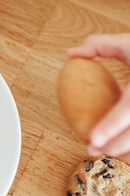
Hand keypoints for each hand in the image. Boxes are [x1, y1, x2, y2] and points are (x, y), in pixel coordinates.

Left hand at [67, 33, 129, 160]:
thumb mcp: (129, 42)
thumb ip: (101, 45)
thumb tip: (71, 55)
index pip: (129, 108)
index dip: (111, 125)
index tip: (92, 138)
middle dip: (115, 146)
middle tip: (91, 150)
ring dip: (128, 151)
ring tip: (106, 153)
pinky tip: (124, 152)